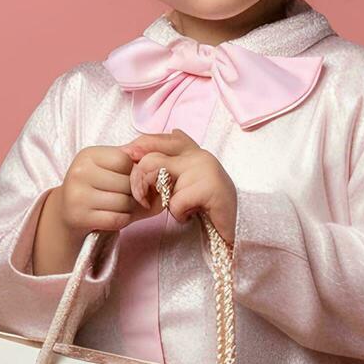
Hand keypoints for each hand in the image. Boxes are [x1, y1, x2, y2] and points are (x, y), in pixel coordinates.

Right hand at [51, 144, 147, 240]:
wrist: (68, 213)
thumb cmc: (97, 190)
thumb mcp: (112, 170)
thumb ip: (137, 165)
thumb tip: (163, 170)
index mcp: (88, 155)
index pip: (126, 160)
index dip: (133, 172)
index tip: (127, 179)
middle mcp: (79, 172)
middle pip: (127, 182)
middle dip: (134, 193)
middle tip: (125, 196)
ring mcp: (77, 195)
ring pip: (124, 201)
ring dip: (129, 208)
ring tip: (119, 207)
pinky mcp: (79, 217)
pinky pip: (117, 219)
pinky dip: (123, 220)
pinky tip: (114, 217)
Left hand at [121, 129, 236, 246]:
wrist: (235, 225)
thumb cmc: (206, 203)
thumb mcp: (184, 180)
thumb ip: (166, 163)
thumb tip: (133, 150)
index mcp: (193, 150)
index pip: (161, 139)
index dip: (141, 145)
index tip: (128, 155)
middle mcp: (199, 155)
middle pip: (153, 159)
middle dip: (139, 180)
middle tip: (141, 197)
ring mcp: (206, 169)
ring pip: (162, 180)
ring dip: (162, 200)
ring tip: (177, 208)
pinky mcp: (209, 188)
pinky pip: (176, 202)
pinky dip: (179, 214)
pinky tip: (192, 215)